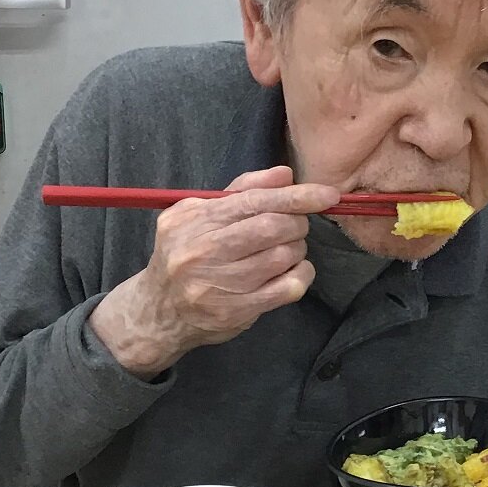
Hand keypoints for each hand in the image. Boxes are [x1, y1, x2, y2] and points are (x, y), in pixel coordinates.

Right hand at [90, 165, 338, 377]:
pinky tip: (294, 271)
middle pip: (272, 228)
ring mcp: (220, 284)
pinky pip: (287, 288)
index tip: (327, 195)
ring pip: (283, 256)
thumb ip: (241, 190)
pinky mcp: (237, 312)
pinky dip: (301, 274)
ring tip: (288, 248)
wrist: (160, 310)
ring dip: (298, 249)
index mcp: (195, 220)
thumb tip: (285, 174)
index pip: (255, 202)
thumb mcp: (199, 214)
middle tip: (296, 225)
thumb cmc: (185, 254)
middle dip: (297, 223)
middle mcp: (204, 251)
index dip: (297, 196)